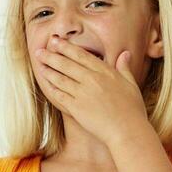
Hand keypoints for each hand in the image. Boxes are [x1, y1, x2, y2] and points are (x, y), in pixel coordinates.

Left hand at [32, 38, 151, 147]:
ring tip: (39, 64)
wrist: (127, 130)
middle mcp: (92, 79)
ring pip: (61, 78)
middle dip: (52, 56)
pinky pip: (60, 96)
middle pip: (67, 64)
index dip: (66, 47)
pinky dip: (52, 89)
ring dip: (48, 70)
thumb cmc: (132, 109)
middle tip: (39, 50)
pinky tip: (46, 85)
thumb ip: (124, 68)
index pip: (81, 55)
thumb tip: (125, 54)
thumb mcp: (131, 84)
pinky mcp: (76, 108)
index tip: (56, 40)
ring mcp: (83, 93)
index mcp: (105, 72)